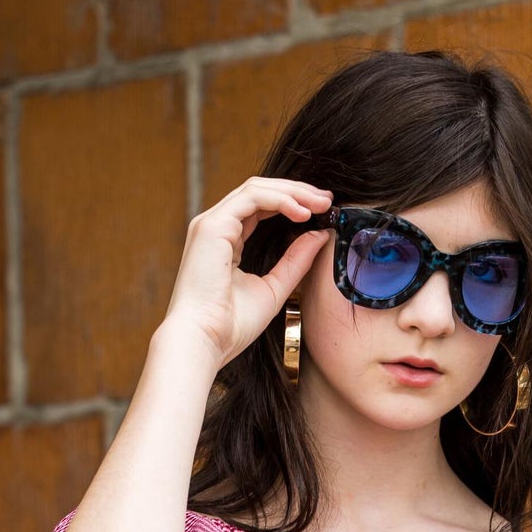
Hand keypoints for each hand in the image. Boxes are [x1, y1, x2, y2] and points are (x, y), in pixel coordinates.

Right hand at [157, 175, 332, 369]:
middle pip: (260, 192)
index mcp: (225, 242)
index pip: (260, 208)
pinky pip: (252, 198)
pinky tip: (302, 212)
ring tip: (321, 203)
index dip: (292, 204)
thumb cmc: (230, 327)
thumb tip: (320, 234)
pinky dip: (280, 200)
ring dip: (293, 192)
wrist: (204, 342)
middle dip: (297, 192)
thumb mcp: (273, 289)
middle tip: (327, 200)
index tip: (321, 211)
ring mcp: (211, 223)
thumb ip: (295, 261)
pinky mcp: (212, 226)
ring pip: (257, 189)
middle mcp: (216, 227)